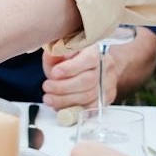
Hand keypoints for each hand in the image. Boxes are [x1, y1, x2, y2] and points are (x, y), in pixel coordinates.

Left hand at [41, 29, 155, 110]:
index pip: (88, 61)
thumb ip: (59, 51)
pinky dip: (74, 110)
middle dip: (63, 88)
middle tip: (47, 88)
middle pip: (87, 83)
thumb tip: (51, 57)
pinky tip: (60, 107)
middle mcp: (106, 68)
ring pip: (88, 97)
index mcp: (98, 52)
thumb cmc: (80, 52)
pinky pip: (91, 108)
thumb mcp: (69, 46)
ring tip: (49, 97)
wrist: (106, 60)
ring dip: (64, 100)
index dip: (70, 68)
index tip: (54, 73)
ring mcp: (108, 85)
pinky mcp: (106, 99)